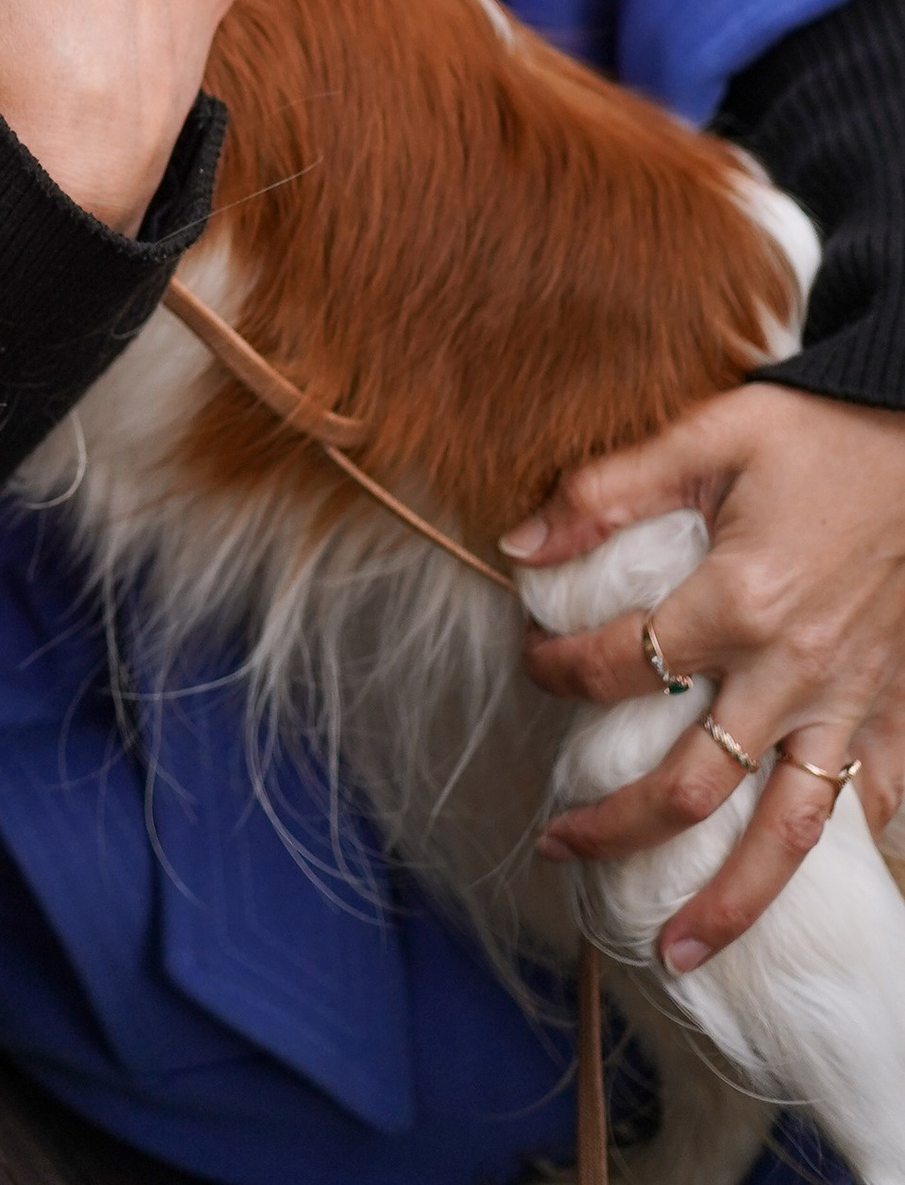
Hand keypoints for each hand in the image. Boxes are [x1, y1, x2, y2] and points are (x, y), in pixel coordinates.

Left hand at [514, 384, 904, 965]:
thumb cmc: (820, 431)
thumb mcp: (710, 434)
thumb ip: (608, 489)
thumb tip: (516, 542)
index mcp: (736, 604)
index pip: (619, 667)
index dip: (558, 669)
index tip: (532, 662)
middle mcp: (791, 673)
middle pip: (691, 786)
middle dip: (616, 828)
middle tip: (557, 850)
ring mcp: (850, 703)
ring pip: (787, 832)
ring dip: (730, 900)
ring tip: (677, 952)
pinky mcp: (899, 709)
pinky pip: (874, 801)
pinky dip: (848, 845)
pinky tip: (803, 879)